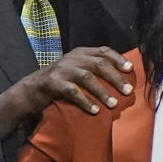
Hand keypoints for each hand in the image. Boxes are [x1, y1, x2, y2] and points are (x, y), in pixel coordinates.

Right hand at [0, 46, 133, 134]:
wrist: (32, 90)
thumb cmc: (61, 83)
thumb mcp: (77, 71)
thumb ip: (94, 71)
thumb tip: (122, 82)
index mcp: (81, 53)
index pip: (103, 51)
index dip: (118, 59)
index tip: (131, 69)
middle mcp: (72, 58)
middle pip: (98, 64)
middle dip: (115, 77)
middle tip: (127, 91)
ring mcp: (62, 69)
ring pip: (86, 77)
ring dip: (102, 91)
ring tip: (113, 104)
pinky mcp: (52, 82)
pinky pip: (72, 91)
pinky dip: (85, 101)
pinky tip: (95, 110)